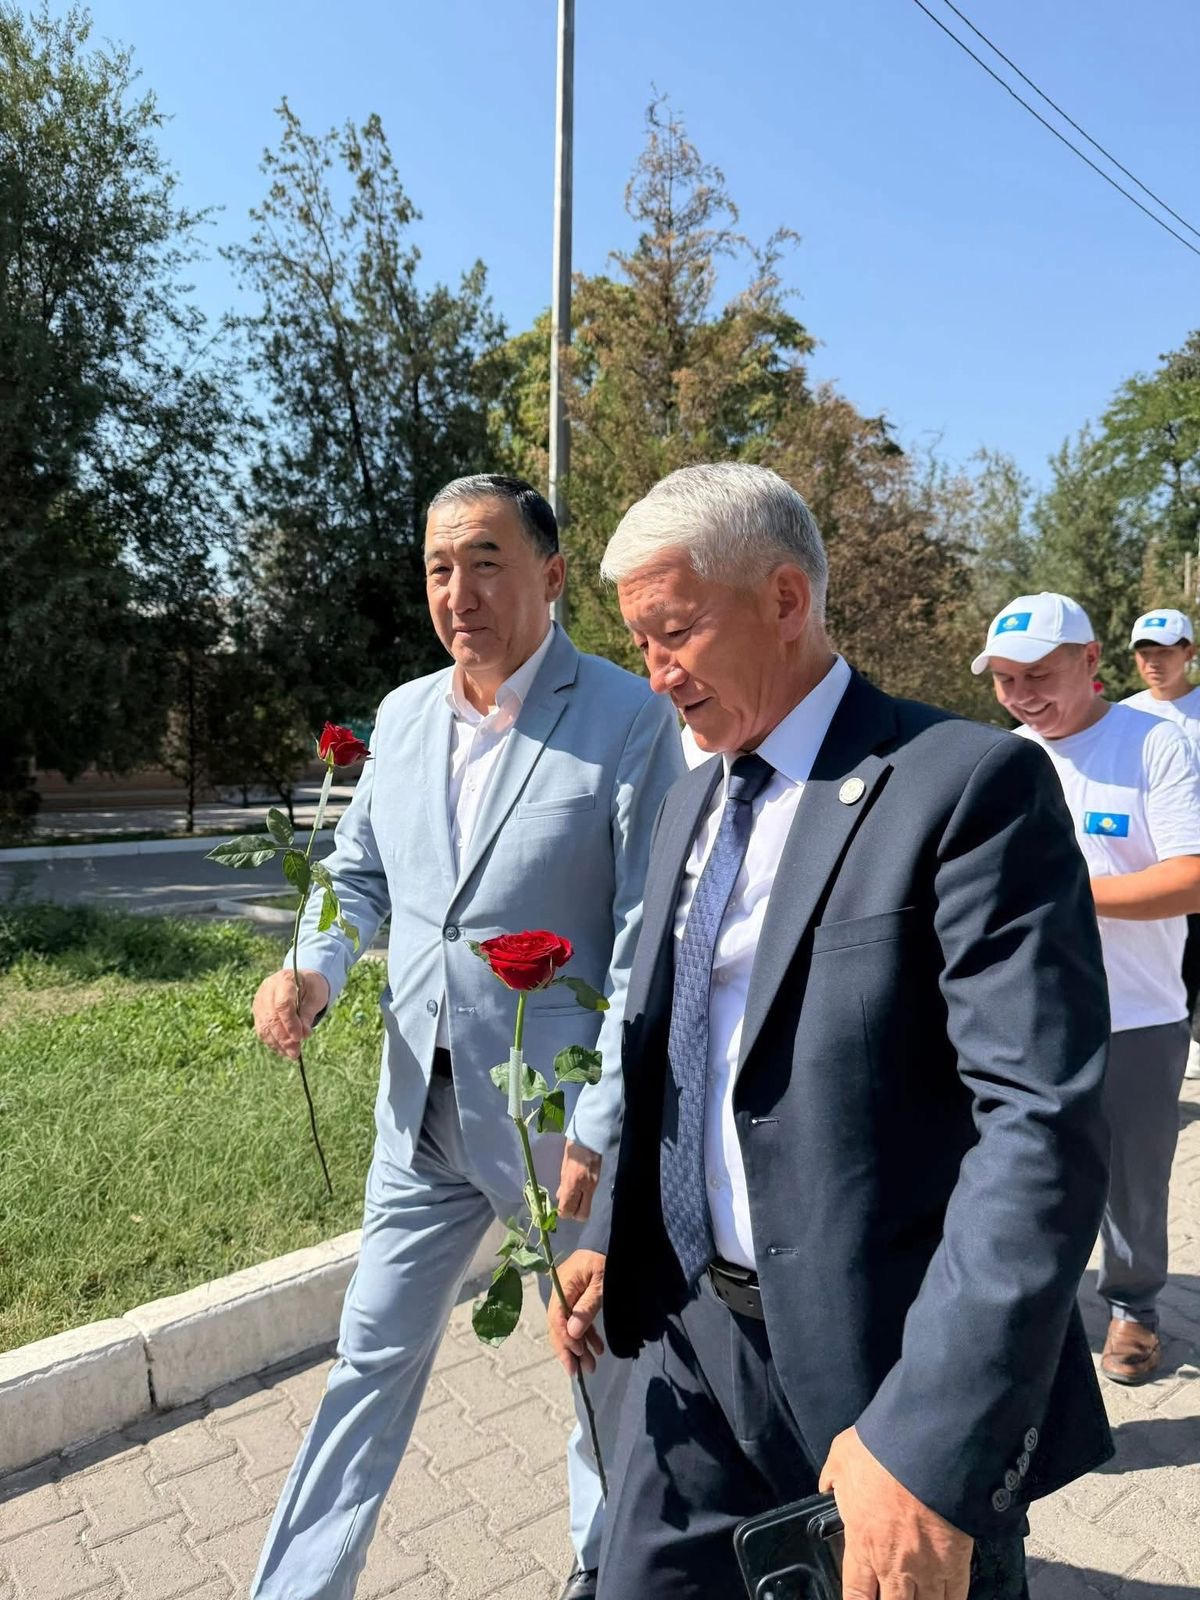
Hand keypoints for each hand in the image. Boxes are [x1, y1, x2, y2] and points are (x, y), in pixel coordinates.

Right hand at [252, 968, 330, 1060]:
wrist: (301, 982)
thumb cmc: (311, 988)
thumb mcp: (316, 997)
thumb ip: (308, 1014)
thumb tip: (303, 1035)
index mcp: (284, 980)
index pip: (283, 1004)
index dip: (290, 1023)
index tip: (300, 1037)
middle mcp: (268, 989)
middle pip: (271, 1017)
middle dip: (284, 1038)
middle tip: (295, 1052)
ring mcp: (260, 1000)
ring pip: (264, 1026)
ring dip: (278, 1043)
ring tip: (292, 1054)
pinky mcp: (258, 1012)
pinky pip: (262, 1030)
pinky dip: (273, 1042)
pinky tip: (283, 1050)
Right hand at [547, 1249, 605, 1376]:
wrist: (613, 1240)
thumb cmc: (607, 1258)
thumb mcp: (601, 1283)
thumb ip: (587, 1307)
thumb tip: (573, 1334)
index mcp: (562, 1286)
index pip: (557, 1318)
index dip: (566, 1339)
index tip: (578, 1354)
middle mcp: (561, 1292)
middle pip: (559, 1326)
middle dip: (569, 1350)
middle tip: (579, 1372)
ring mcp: (569, 1295)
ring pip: (570, 1326)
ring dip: (580, 1347)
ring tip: (591, 1366)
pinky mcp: (579, 1297)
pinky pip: (579, 1320)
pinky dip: (587, 1335)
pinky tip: (597, 1348)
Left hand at [557, 1140, 601, 1220]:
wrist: (590, 1138)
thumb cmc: (573, 1150)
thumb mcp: (564, 1167)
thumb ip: (563, 1184)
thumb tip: (560, 1197)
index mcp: (573, 1183)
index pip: (568, 1209)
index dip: (563, 1212)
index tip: (559, 1209)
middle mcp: (584, 1188)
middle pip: (582, 1215)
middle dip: (573, 1214)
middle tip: (568, 1207)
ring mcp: (593, 1186)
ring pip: (587, 1208)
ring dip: (579, 1207)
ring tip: (573, 1198)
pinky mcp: (598, 1182)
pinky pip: (590, 1197)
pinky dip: (584, 1199)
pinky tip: (580, 1190)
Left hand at [819, 1426, 972, 1599]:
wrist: (929, 1445)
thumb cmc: (883, 1450)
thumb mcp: (843, 1457)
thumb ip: (834, 1479)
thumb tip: (828, 1486)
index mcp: (862, 1543)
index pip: (856, 1595)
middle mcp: (894, 1565)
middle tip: (893, 1592)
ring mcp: (927, 1568)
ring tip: (917, 1594)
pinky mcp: (957, 1562)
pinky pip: (954, 1597)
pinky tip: (945, 1599)